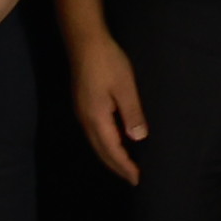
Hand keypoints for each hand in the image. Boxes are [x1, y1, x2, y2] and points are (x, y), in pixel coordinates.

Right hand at [71, 22, 147, 183]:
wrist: (85, 41)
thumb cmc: (108, 62)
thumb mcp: (125, 87)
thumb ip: (132, 114)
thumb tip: (138, 139)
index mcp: (97, 118)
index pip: (112, 151)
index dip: (125, 166)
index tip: (138, 179)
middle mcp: (86, 120)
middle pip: (101, 151)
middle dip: (117, 167)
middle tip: (133, 178)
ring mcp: (82, 112)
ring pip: (96, 143)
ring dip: (110, 156)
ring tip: (125, 165)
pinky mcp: (83, 104)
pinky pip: (95, 133)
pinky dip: (106, 144)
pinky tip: (115, 141)